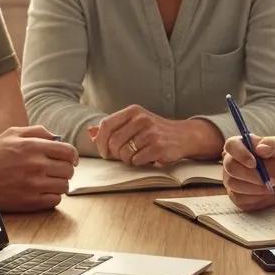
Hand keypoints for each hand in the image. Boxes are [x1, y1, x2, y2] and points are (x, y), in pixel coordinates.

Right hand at [0, 125, 77, 211]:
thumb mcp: (12, 134)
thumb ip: (37, 131)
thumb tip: (57, 137)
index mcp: (33, 146)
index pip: (68, 151)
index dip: (72, 156)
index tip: (71, 159)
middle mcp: (36, 165)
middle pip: (68, 170)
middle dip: (65, 169)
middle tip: (57, 170)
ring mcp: (34, 185)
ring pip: (64, 186)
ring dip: (60, 183)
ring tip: (49, 181)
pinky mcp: (30, 201)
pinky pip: (55, 200)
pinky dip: (52, 196)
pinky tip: (43, 191)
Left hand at [88, 106, 221, 165]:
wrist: (183, 136)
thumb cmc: (154, 130)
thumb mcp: (134, 123)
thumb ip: (113, 127)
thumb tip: (91, 133)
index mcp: (133, 111)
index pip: (106, 125)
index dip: (101, 142)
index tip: (104, 151)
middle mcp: (141, 119)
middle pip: (113, 142)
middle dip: (115, 154)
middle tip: (123, 156)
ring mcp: (150, 132)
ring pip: (124, 154)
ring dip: (128, 159)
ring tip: (137, 155)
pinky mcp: (158, 147)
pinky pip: (137, 161)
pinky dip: (139, 163)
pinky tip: (147, 157)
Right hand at [222, 135, 274, 211]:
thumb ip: (272, 144)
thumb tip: (260, 148)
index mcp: (240, 144)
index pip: (231, 145)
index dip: (240, 154)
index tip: (254, 163)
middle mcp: (231, 160)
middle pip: (230, 167)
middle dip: (250, 175)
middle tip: (269, 179)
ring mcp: (230, 178)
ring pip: (233, 183)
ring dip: (254, 187)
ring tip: (270, 186)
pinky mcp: (235, 194)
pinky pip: (238, 198)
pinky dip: (254, 197)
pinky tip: (264, 192)